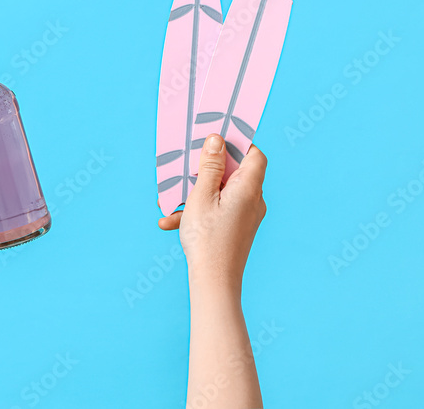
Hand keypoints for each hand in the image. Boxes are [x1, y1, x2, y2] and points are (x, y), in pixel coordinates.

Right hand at [159, 134, 266, 295]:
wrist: (214, 283)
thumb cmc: (207, 238)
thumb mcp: (202, 195)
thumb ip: (210, 166)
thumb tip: (218, 139)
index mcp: (249, 188)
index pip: (254, 155)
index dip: (237, 144)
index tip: (214, 140)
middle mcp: (253, 201)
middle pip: (233, 173)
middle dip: (205, 170)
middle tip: (184, 168)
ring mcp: (246, 216)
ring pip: (220, 193)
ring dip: (194, 194)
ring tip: (170, 202)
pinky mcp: (236, 228)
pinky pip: (218, 210)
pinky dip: (197, 212)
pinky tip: (171, 222)